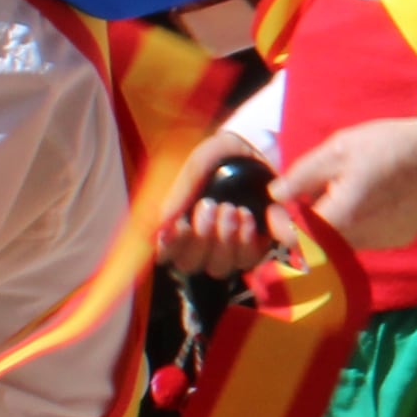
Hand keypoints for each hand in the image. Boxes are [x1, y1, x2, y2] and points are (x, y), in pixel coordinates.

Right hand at [154, 128, 280, 277]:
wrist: (257, 149)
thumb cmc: (219, 159)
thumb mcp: (198, 166)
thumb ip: (179, 193)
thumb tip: (158, 226)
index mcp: (180, 226)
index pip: (165, 254)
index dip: (169, 246)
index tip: (180, 224)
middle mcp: (201, 243)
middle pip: (190, 264)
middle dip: (201, 237)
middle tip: (210, 205)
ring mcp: (228, 248)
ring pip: (219, 267)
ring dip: (224, 239)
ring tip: (231, 208)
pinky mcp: (254, 248)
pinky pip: (247, 260)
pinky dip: (246, 241)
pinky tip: (247, 216)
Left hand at [273, 114, 416, 252]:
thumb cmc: (386, 145)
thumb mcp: (337, 149)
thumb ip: (302, 175)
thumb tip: (276, 194)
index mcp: (341, 217)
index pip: (295, 240)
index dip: (280, 226)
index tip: (278, 207)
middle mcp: (360, 238)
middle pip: (316, 244)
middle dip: (305, 223)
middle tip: (307, 196)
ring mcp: (381, 243)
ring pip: (340, 243)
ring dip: (330, 225)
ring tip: (340, 193)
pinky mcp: (396, 241)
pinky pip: (364, 238)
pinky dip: (356, 225)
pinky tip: (367, 200)